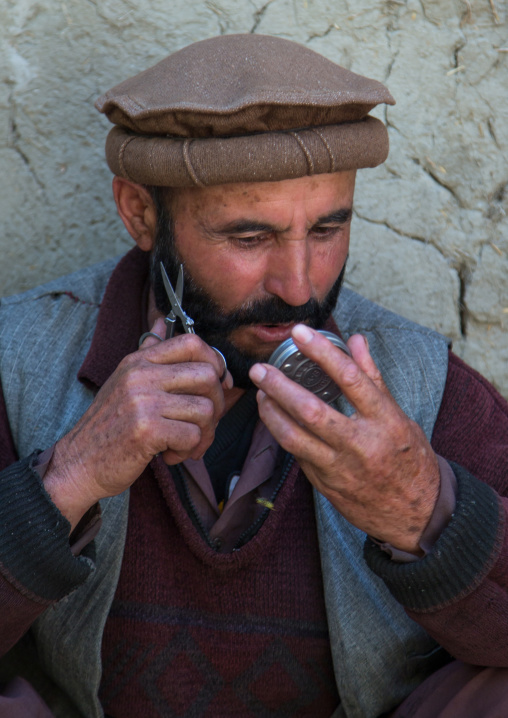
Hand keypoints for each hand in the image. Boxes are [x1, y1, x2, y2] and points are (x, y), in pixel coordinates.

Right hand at [44, 317, 231, 528]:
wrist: (79, 462)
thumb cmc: (108, 425)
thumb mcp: (123, 380)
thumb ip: (147, 352)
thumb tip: (160, 321)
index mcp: (138, 361)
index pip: (192, 343)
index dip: (216, 362)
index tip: (219, 383)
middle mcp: (140, 376)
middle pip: (207, 376)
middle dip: (218, 403)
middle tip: (205, 423)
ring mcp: (142, 401)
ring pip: (206, 410)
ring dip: (204, 434)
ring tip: (186, 444)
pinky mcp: (147, 430)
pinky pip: (193, 436)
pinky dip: (188, 451)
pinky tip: (170, 455)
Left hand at [249, 324, 439, 552]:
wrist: (416, 514)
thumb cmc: (410, 458)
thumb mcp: (399, 415)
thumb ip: (373, 378)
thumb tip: (356, 340)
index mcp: (384, 420)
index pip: (350, 378)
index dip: (322, 352)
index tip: (300, 332)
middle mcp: (361, 444)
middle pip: (311, 410)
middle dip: (279, 387)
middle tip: (260, 369)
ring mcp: (341, 468)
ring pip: (294, 438)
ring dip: (271, 413)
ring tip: (260, 394)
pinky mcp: (326, 485)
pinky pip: (297, 456)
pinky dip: (282, 435)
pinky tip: (274, 420)